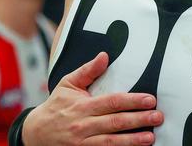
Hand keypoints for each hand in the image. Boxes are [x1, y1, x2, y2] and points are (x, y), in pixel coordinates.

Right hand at [23, 52, 163, 145]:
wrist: (34, 134)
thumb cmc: (55, 106)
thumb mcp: (67, 84)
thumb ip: (88, 71)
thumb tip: (104, 56)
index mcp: (83, 106)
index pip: (112, 102)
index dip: (132, 101)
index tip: (150, 100)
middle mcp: (83, 125)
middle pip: (115, 122)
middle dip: (138, 120)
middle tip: (157, 117)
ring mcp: (82, 142)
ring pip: (110, 142)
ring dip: (132, 141)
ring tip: (150, 138)